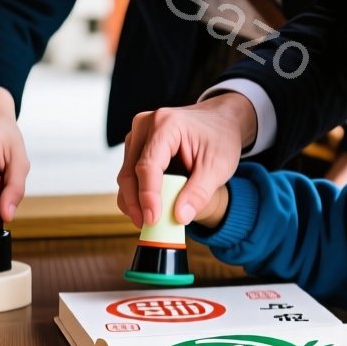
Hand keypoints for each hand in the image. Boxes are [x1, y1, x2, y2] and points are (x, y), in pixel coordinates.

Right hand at [118, 92, 256, 227]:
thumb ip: (199, 193)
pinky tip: (147, 208)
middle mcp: (146, 125)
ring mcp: (138, 134)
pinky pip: (129, 172)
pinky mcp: (137, 144)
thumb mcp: (219, 166)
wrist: (220, 120)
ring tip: (150, 220)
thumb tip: (179, 217)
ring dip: (134, 200)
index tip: (152, 219)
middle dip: (136, 203)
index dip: (147, 196)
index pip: (148, 166)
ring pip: (126, 174)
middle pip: (130, 171)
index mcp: (166, 124)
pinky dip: (136, 193)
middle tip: (148, 225)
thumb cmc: (220, 138)